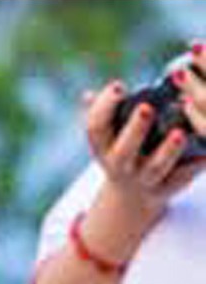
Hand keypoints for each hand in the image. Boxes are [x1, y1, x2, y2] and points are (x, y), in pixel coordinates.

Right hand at [85, 45, 205, 223]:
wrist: (131, 196)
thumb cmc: (121, 152)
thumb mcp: (107, 137)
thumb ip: (101, 113)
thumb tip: (88, 95)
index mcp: (102, 147)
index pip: (95, 128)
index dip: (104, 107)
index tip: (119, 86)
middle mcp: (120, 165)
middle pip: (123, 151)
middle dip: (134, 130)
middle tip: (145, 108)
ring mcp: (143, 179)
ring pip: (156, 167)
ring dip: (168, 150)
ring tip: (179, 133)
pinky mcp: (165, 188)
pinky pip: (181, 179)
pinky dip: (193, 167)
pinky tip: (203, 154)